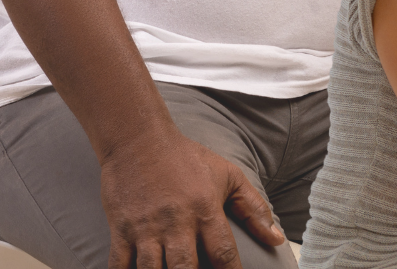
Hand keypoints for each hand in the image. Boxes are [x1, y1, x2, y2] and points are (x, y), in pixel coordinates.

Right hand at [101, 129, 283, 268]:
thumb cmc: (188, 159)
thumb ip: (253, 207)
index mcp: (206, 208)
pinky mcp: (121, 230)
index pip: (223, 253)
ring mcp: (146, 228)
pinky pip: (119, 266)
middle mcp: (177, 221)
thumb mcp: (228, 176)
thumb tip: (277, 239)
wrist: (140, 141)